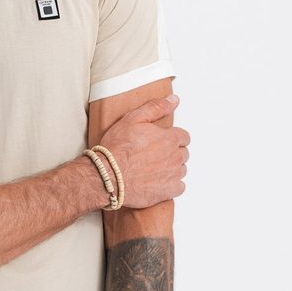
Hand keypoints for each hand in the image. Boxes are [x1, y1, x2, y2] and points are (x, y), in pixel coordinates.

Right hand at [98, 94, 189, 209]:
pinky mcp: (168, 191)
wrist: (108, 175)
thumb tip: (173, 100)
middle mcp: (174, 156)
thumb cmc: (117, 148)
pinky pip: (179, 187)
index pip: (183, 136)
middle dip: (172, 153)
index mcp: (169, 138)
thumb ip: (156, 108)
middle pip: (183, 153)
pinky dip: (171, 185)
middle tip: (154, 155)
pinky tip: (158, 182)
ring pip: (181, 170)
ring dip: (171, 168)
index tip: (161, 141)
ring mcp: (172, 175)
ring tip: (153, 168)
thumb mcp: (133, 119)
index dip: (172, 138)